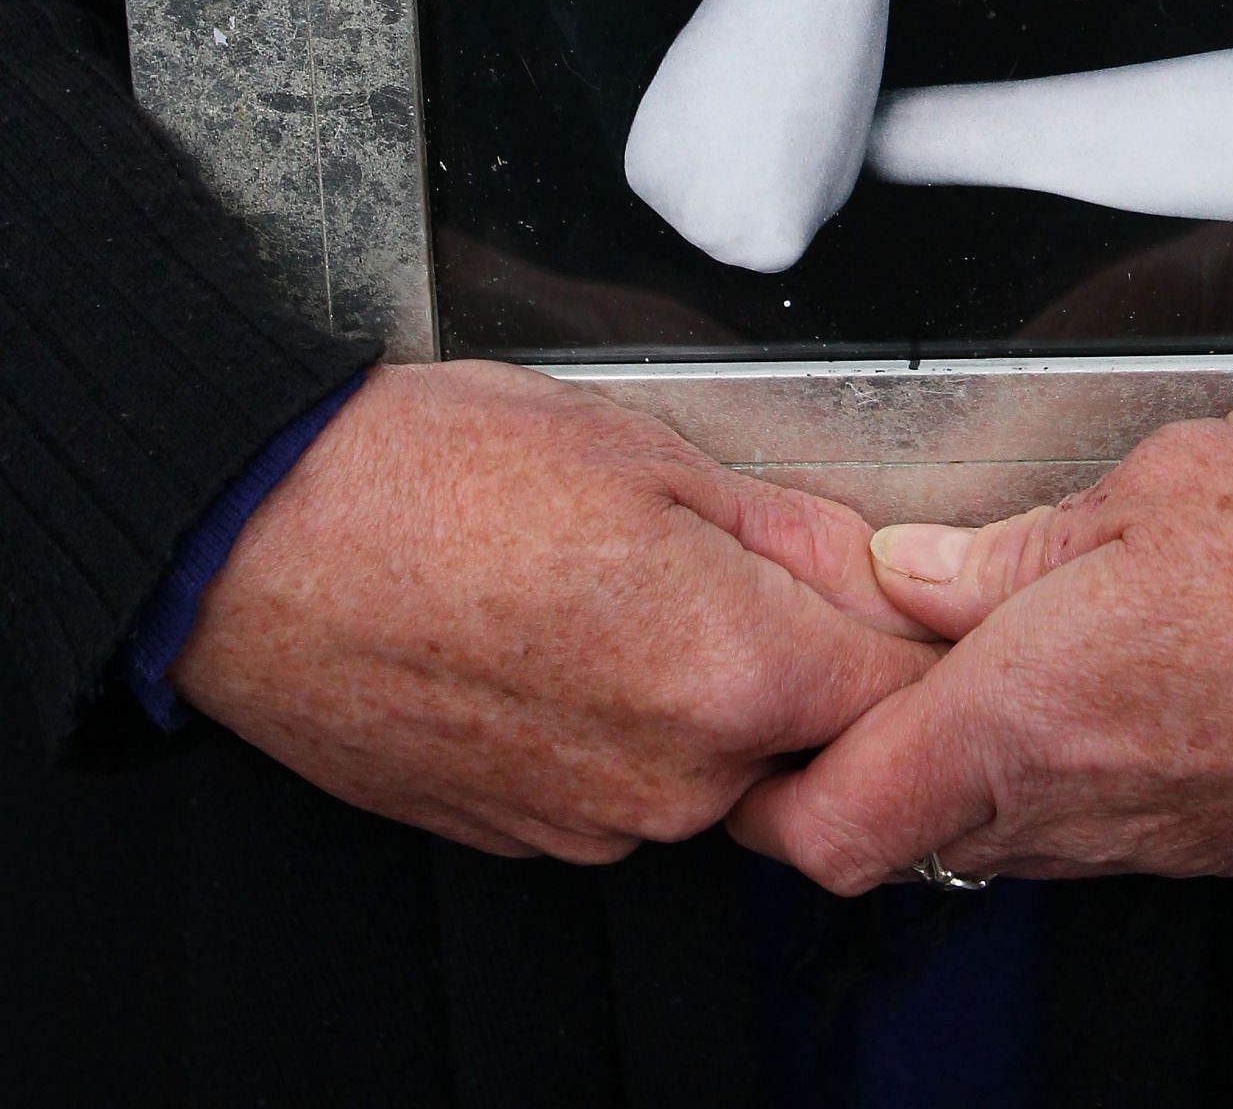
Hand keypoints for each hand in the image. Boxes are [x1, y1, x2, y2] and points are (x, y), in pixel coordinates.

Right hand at [173, 361, 934, 861]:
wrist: (262, 542)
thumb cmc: (435, 475)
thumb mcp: (648, 450)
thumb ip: (792, 528)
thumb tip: (880, 568)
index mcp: (734, 670)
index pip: (905, 694)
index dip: (915, 638)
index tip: (905, 601)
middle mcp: (677, 779)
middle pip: (811, 737)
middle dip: (799, 657)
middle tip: (729, 560)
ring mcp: (596, 824)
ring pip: (713, 764)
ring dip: (700, 692)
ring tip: (611, 585)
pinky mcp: (527, 837)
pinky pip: (623, 787)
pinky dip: (617, 723)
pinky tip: (555, 634)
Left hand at [729, 397, 1232, 889]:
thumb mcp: (1144, 485)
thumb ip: (1005, 550)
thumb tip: (906, 576)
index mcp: (1029, 716)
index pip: (835, 829)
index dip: (767, 801)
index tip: (757, 731)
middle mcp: (1086, 807)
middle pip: (907, 842)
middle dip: (861, 768)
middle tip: (859, 667)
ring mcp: (1163, 838)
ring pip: (1002, 840)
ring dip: (962, 770)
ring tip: (976, 656)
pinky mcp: (1232, 838)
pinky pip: (1100, 832)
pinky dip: (1061, 774)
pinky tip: (1093, 678)